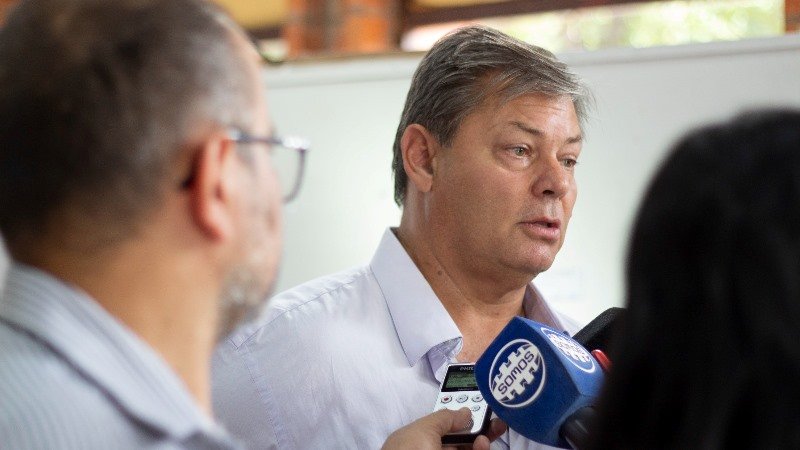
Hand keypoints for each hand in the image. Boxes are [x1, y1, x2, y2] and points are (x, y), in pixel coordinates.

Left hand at [381, 408, 506, 449]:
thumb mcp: (424, 429)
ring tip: (487, 436)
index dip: (459, 419)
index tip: (477, 412)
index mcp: (416, 442)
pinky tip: (483, 444)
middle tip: (495, 424)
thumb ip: (445, 417)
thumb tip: (465, 412)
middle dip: (477, 431)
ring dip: (479, 443)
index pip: (441, 428)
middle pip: (458, 441)